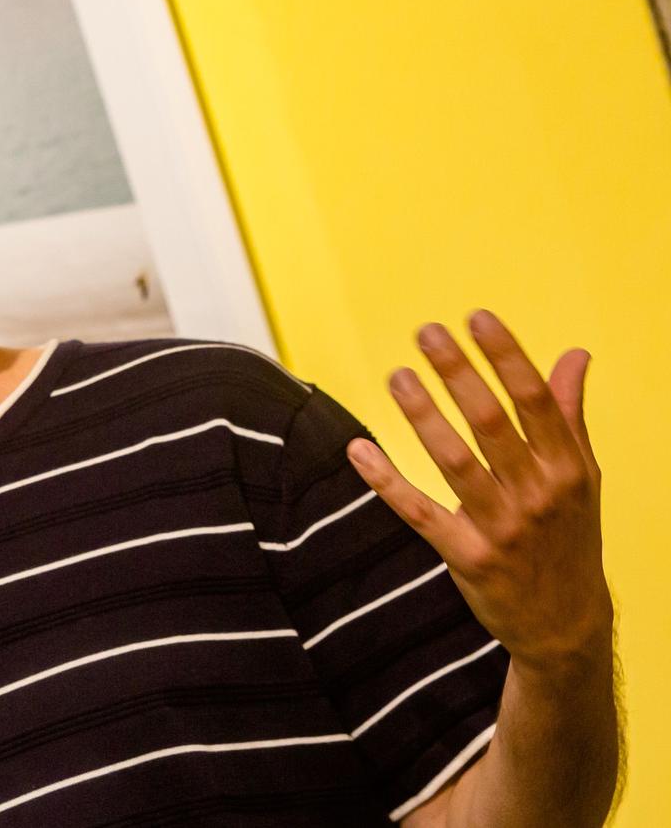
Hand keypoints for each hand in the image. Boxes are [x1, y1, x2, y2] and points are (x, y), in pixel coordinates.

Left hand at [347, 310, 610, 676]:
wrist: (566, 625)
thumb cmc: (570, 537)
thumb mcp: (583, 477)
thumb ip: (569, 414)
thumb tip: (575, 355)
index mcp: (568, 469)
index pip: (535, 401)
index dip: (506, 357)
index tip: (477, 317)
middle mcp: (538, 495)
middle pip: (492, 424)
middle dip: (459, 374)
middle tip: (427, 333)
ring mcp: (502, 527)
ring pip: (455, 463)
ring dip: (423, 416)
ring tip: (397, 376)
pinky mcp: (467, 557)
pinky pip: (420, 512)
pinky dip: (387, 481)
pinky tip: (358, 449)